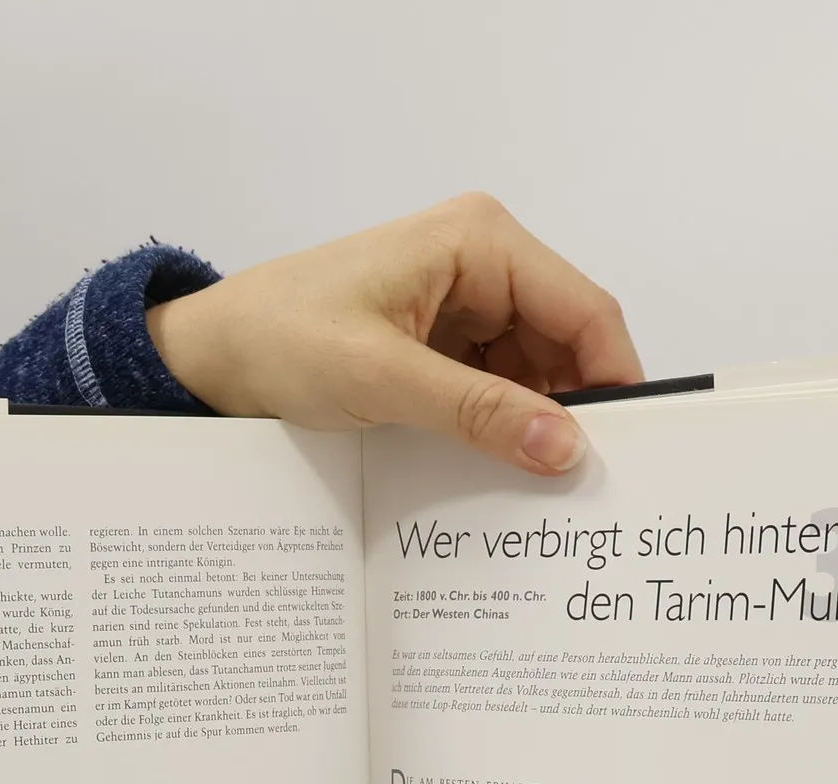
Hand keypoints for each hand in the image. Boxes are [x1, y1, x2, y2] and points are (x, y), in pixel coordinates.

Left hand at [147, 192, 642, 475]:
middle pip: (568, 344)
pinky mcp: (443, 344)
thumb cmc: (280, 339)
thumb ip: (480, 413)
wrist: (211, 357)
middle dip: (575, 410)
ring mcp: (464, 304)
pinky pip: (497, 388)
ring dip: (537, 426)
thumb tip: (565, 448)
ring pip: (536, 374)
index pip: (585, 310)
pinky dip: (503, 428)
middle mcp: (483, 262)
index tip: (626, 450)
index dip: (614, 379)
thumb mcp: (385, 379)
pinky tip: (502, 471)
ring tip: (541, 489)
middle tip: (586, 487)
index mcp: (479, 240)